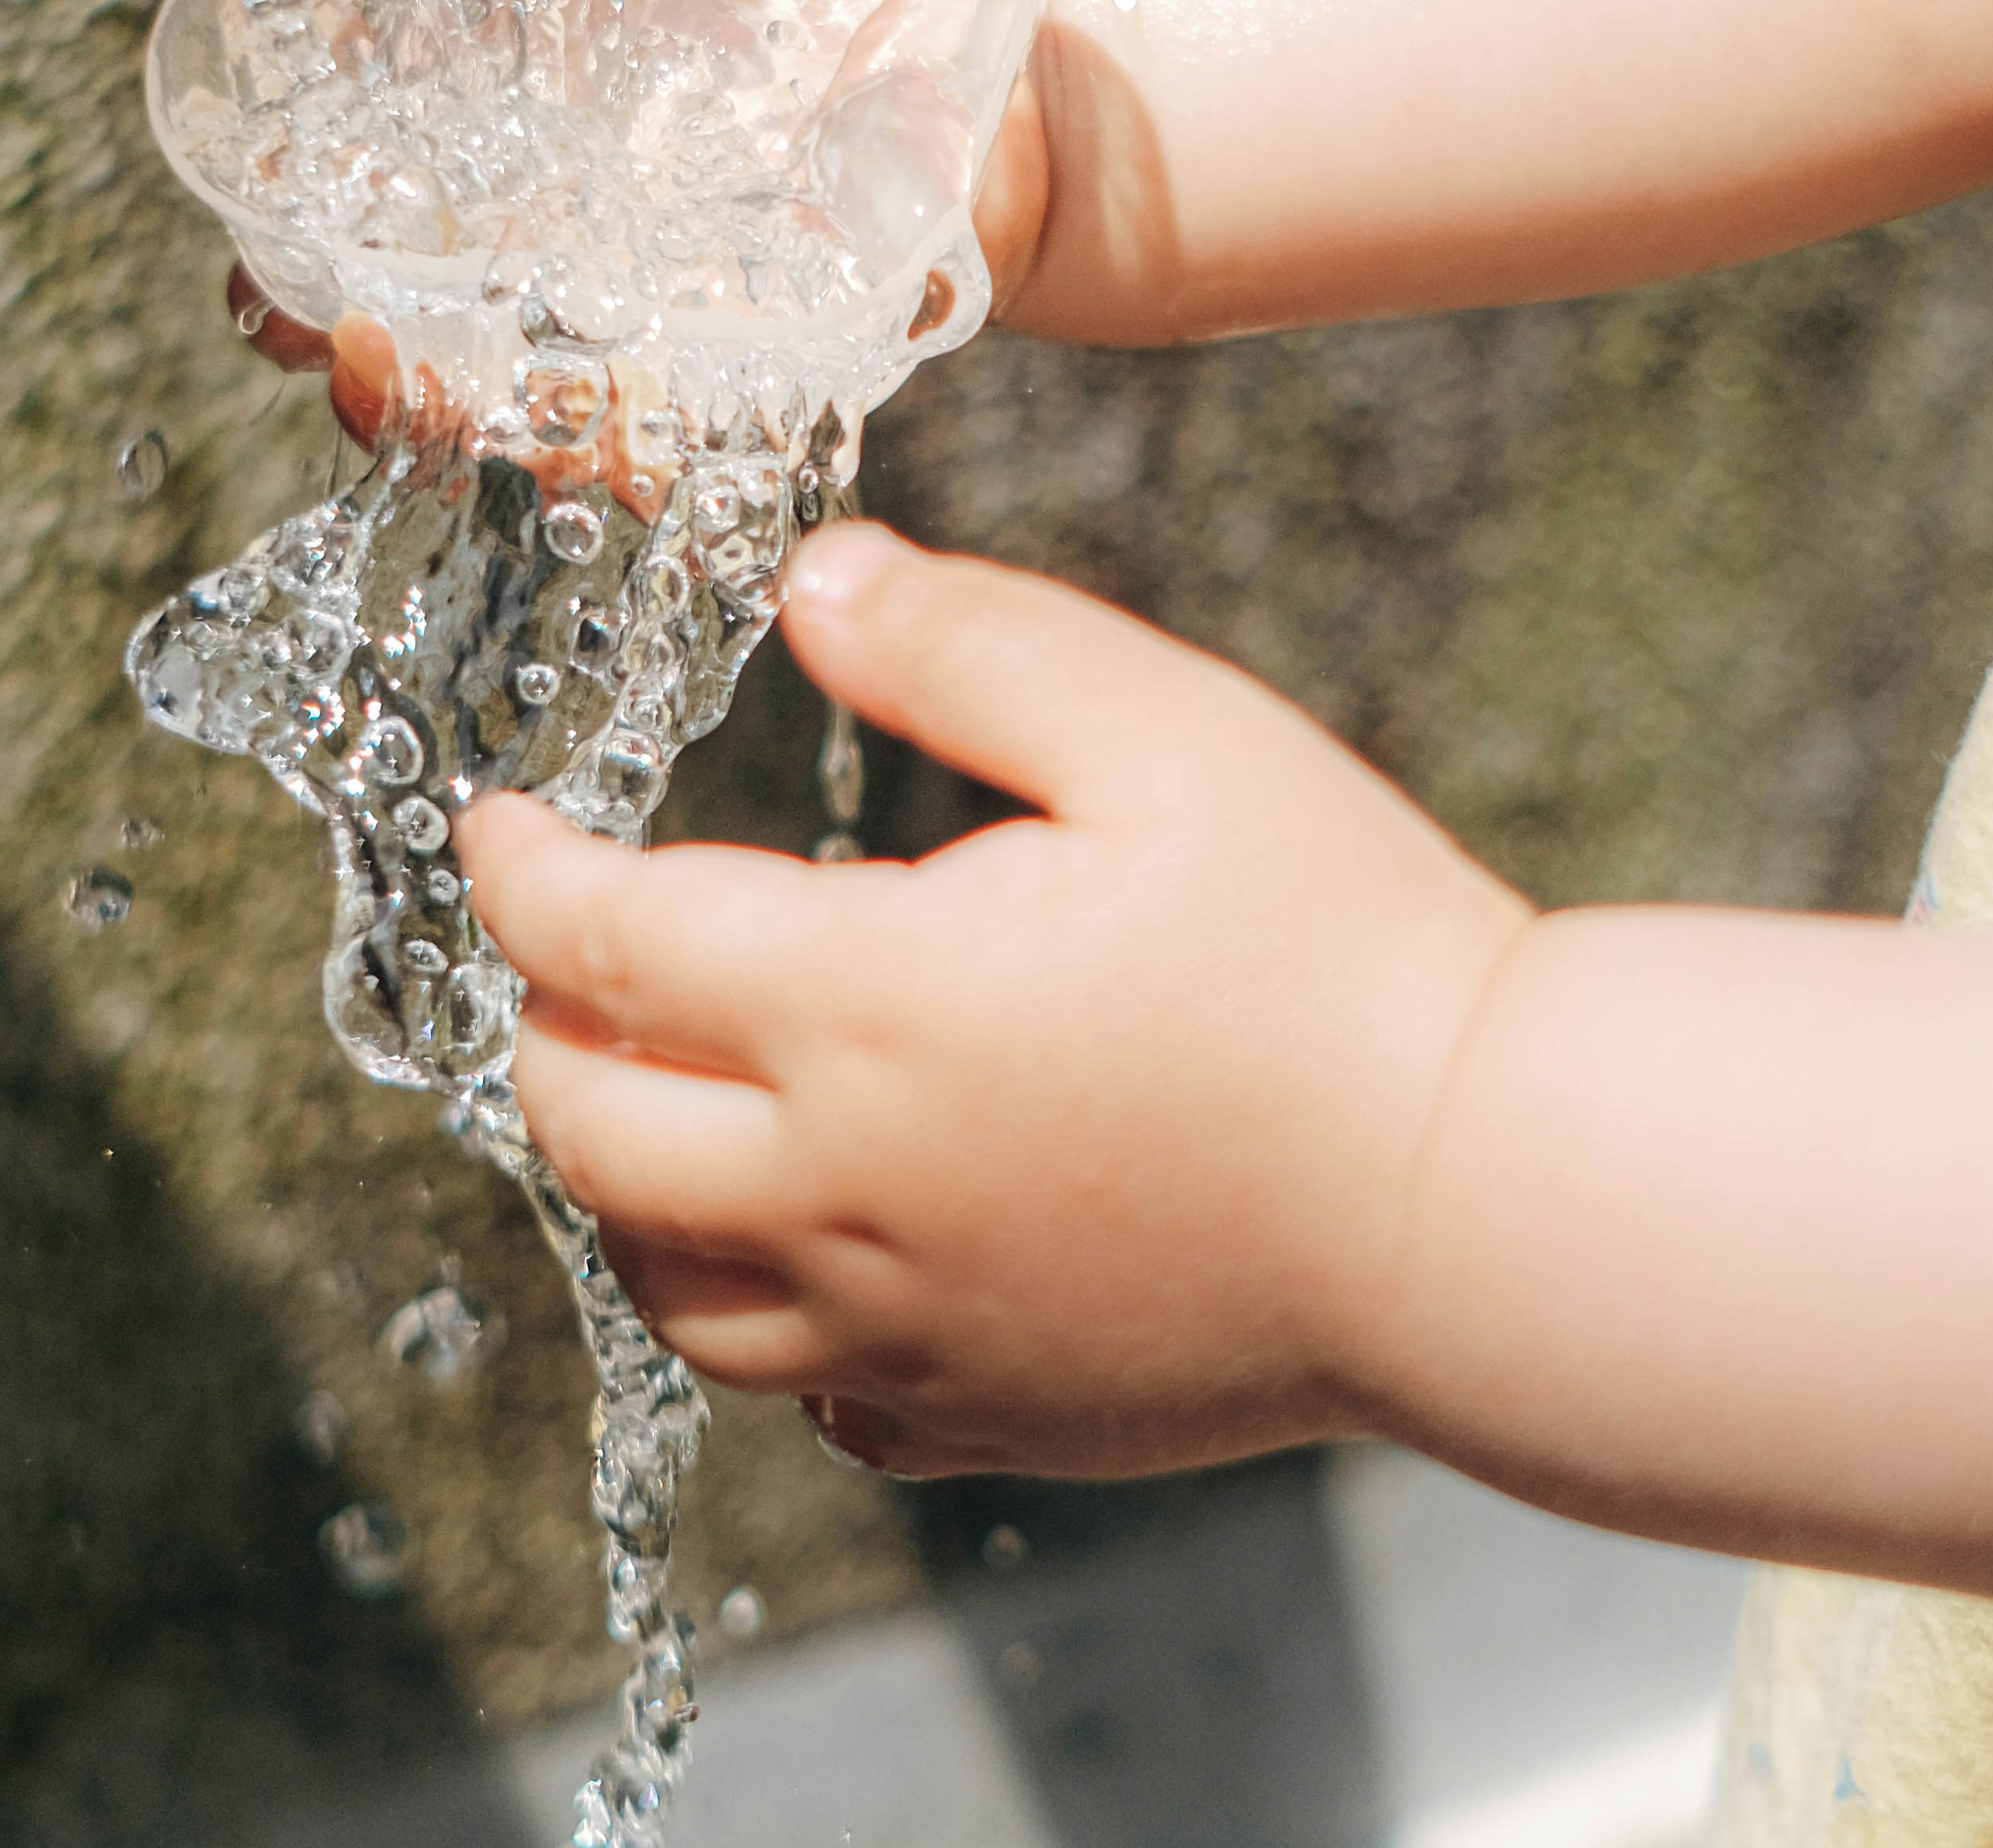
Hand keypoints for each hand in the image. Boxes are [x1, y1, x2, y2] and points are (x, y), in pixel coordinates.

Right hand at [230, 0, 1055, 439]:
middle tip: (309, 319)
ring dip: (444, 400)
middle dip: (328, 318)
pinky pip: (639, 437)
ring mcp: (610, 296)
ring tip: (423, 389)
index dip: (273, 163)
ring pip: (488, 381)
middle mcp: (524, 205)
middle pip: (377, 287)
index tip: (251, 171)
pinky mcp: (717, 367)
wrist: (990, 66)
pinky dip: (609, 453)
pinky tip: (601, 450)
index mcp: (493, 72)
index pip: (337, 130)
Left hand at [459, 521, 1530, 1478]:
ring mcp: (914, 1325)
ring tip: (662, 1099)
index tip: (495, 827)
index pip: (600, 940)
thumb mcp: (1165, 733)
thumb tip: (813, 580)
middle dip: (543, 1030)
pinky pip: (810, 1395)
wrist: (1496, 1203)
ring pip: (665, 1290)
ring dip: (623, 1186)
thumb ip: (967, 642)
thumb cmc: (1345, 951)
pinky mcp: (997, 1411)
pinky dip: (763, 1317)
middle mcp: (849, 1190)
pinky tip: (819, 1247)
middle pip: (585, 1131)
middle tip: (574, 957)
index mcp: (867, 1006)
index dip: (518, 871)